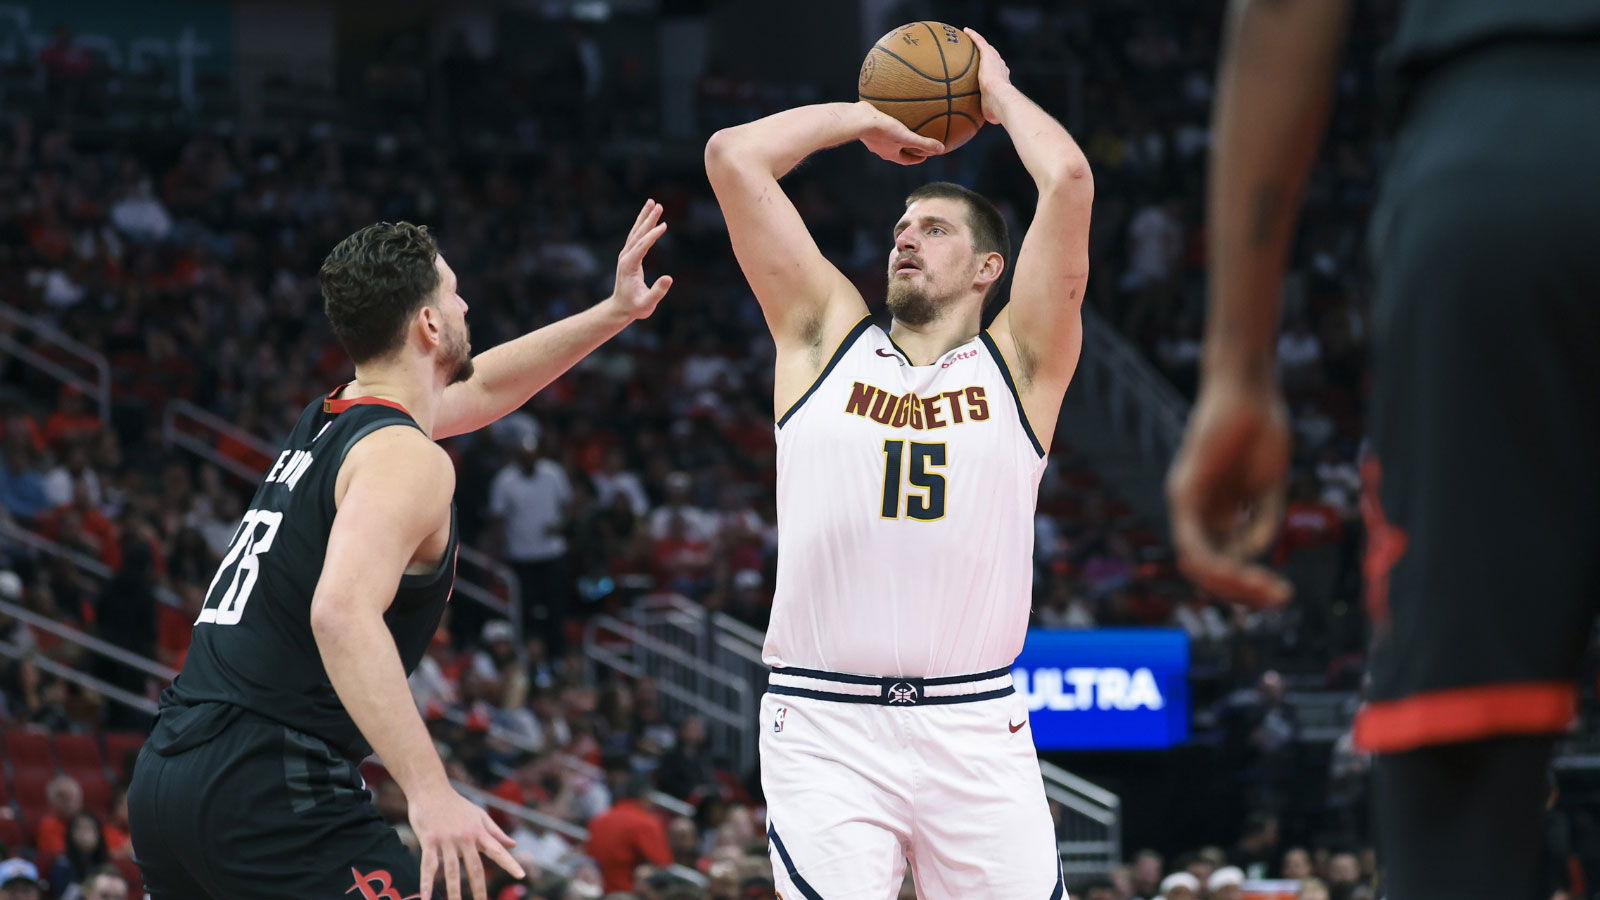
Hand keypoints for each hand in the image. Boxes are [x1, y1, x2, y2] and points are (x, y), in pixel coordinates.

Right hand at [410, 786, 524, 899]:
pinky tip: (427, 898)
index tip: (522, 876)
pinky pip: (428, 865)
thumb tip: (513, 845)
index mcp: (479, 832)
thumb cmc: (456, 804)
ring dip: (454, 891)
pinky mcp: (429, 841)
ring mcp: (446, 840)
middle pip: (474, 867)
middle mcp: (465, 837)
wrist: (431, 789)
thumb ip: (496, 832)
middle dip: (479, 888)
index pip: (498, 850)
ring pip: (451, 871)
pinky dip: (426, 882)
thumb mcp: (479, 815)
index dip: (510, 863)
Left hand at [607, 199, 674, 320]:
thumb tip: (669, 278)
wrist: (621, 308)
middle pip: (637, 233)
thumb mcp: (647, 304)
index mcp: (629, 265)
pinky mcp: (629, 255)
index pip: (641, 246)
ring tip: (653, 203)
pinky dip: (644, 225)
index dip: (652, 235)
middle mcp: (625, 256)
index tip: (664, 225)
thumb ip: (658, 292)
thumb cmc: (635, 307)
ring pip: (636, 231)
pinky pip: (637, 236)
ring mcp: (626, 254)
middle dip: (648, 219)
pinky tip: (650, 217)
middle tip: (658, 205)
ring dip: (645, 217)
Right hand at [856, 102, 943, 164]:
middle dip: (908, 147)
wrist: (858, 119)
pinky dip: (888, 121)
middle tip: (917, 142)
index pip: (906, 160)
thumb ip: (924, 143)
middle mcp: (880, 148)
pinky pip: (881, 123)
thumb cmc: (882, 130)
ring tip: (905, 125)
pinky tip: (893, 109)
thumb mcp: (906, 137)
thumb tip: (942, 149)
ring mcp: (872, 137)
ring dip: (897, 134)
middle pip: (897, 150)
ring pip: (888, 137)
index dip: (917, 159)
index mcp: (889, 154)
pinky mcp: (867, 125)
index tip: (925, 156)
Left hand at [962, 28, 1011, 123]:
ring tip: (971, 38)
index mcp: (1003, 82)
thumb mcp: (990, 114)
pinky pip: (979, 42)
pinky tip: (965, 31)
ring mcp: (995, 60)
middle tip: (982, 55)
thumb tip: (975, 126)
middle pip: (995, 60)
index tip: (989, 74)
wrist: (1001, 100)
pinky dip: (973, 36)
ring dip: (979, 43)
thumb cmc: (997, 111)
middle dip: (989, 57)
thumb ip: (984, 116)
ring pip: (987, 48)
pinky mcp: (988, 54)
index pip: (999, 75)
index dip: (995, 73)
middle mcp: (1001, 68)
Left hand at [1166, 376, 1292, 606]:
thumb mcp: (1268, 489)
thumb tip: (1251, 558)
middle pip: (1210, 570)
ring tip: (1267, 590)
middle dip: (1244, 591)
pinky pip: (1192, 541)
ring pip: (1198, 563)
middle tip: (1280, 598)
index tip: (1284, 594)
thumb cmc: (1262, 431)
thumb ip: (1260, 524)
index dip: (1251, 585)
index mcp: (1218, 513)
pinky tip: (1245, 569)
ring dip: (1232, 584)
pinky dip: (1216, 562)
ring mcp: (1186, 503)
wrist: (1251, 391)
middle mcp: (1198, 512)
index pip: (1225, 564)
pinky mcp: (1182, 491)